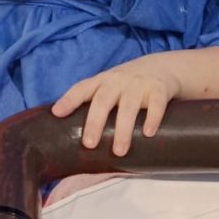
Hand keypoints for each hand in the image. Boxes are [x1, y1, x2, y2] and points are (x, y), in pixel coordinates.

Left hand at [52, 55, 181, 156]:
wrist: (162, 67)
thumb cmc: (127, 85)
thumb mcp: (109, 87)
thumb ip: (93, 104)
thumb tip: (69, 135)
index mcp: (102, 81)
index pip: (82, 88)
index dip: (69, 100)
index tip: (57, 113)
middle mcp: (118, 81)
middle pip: (103, 100)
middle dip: (95, 122)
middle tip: (89, 145)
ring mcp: (139, 84)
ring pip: (129, 106)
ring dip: (123, 129)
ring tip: (119, 151)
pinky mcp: (158, 89)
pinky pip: (156, 104)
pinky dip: (152, 118)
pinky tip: (148, 133)